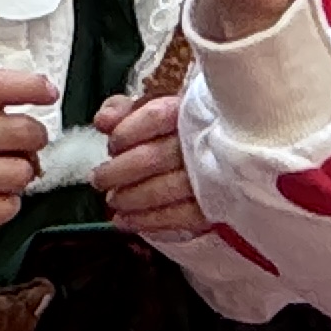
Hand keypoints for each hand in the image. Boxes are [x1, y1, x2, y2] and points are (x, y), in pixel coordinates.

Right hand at [0, 68, 56, 244]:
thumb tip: (38, 96)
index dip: (27, 86)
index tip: (49, 92)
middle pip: (19, 131)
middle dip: (35, 137)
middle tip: (27, 143)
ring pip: (20, 172)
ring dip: (20, 174)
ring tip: (1, 174)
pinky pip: (7, 206)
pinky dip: (7, 204)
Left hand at [90, 88, 207, 239]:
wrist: (231, 156)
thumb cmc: (182, 130)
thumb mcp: (155, 108)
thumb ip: (125, 109)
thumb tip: (102, 121)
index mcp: (190, 110)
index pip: (155, 117)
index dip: (125, 133)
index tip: (112, 145)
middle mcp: (203, 141)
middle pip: (153, 157)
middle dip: (118, 171)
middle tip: (99, 179)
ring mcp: (212, 176)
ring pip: (164, 190)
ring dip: (130, 198)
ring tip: (113, 200)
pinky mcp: (216, 205)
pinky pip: (181, 218)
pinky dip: (149, 221)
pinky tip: (126, 221)